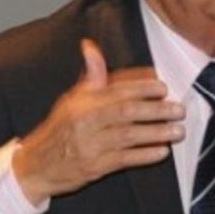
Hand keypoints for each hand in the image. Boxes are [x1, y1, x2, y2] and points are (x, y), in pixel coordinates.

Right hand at [12, 39, 185, 203]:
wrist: (36, 165)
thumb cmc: (59, 129)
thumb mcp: (70, 100)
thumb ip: (90, 76)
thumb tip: (90, 46)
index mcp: (81, 103)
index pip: (116, 92)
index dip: (141, 88)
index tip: (162, 87)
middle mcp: (86, 123)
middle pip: (126, 113)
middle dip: (155, 111)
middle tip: (178, 109)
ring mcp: (91, 146)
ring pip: (129, 137)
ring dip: (156, 133)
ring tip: (178, 131)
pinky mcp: (95, 167)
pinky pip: (124, 160)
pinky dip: (145, 156)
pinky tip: (162, 152)